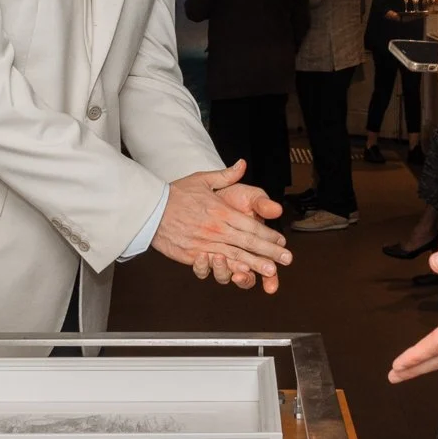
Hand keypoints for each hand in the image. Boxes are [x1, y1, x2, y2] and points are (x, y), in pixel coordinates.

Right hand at [153, 161, 290, 293]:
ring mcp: (205, 243)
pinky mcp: (193, 255)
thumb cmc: (177, 194)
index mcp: (221, 211)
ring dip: (255, 264)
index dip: (268, 234)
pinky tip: (242, 274)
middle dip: (270, 252)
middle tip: (287, 259)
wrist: (150, 209)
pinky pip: (216, 265)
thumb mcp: (202, 179)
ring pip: (235, 256)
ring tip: (271, 272)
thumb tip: (242, 164)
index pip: (251, 225)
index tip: (282, 241)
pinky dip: (230, 270)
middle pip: (248, 242)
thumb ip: (225, 175)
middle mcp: (216, 228)